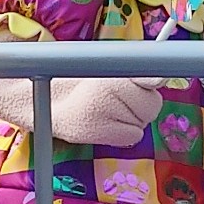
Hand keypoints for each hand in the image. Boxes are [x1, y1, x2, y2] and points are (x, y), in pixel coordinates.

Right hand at [51, 76, 165, 147]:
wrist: (43, 101)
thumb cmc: (81, 84)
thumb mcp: (107, 68)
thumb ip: (134, 73)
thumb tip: (160, 79)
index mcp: (112, 66)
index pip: (152, 77)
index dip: (153, 84)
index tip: (151, 84)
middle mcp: (108, 87)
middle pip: (153, 105)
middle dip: (142, 106)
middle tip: (121, 102)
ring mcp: (103, 110)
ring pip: (143, 123)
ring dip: (132, 120)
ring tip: (107, 112)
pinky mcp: (97, 132)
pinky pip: (133, 137)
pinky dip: (124, 134)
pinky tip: (106, 125)